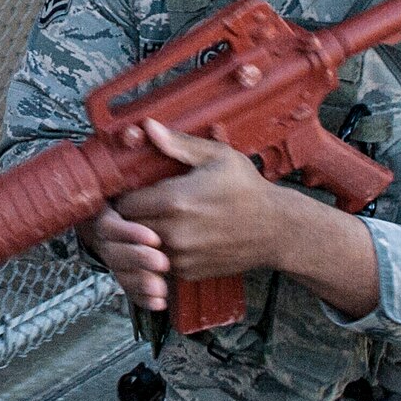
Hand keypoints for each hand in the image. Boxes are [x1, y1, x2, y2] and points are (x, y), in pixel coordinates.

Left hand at [93, 120, 382, 319]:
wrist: (276, 230)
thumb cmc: (248, 190)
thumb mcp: (217, 157)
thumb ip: (178, 144)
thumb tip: (148, 127)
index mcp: (175, 200)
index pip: (124, 203)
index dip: (124, 196)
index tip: (132, 191)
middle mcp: (173, 232)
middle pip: (127, 227)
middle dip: (129, 217)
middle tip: (141, 206)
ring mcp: (180, 256)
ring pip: (139, 247)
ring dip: (142, 236)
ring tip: (157, 220)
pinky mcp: (187, 273)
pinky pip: (157, 263)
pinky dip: (158, 252)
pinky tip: (174, 236)